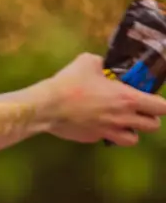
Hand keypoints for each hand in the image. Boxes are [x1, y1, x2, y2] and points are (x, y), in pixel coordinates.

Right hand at [44, 53, 165, 145]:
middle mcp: (123, 118)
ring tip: (121, 123)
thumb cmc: (70, 83)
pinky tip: (95, 124)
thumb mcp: (87, 62)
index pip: (161, 107)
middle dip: (148, 118)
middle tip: (137, 111)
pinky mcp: (93, 138)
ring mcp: (108, 131)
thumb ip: (101, 63)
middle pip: (153, 126)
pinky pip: (107, 139)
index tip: (150, 98)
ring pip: (133, 140)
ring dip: (130, 131)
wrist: (47, 107)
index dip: (160, 104)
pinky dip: (105, 133)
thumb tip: (102, 64)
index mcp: (128, 98)